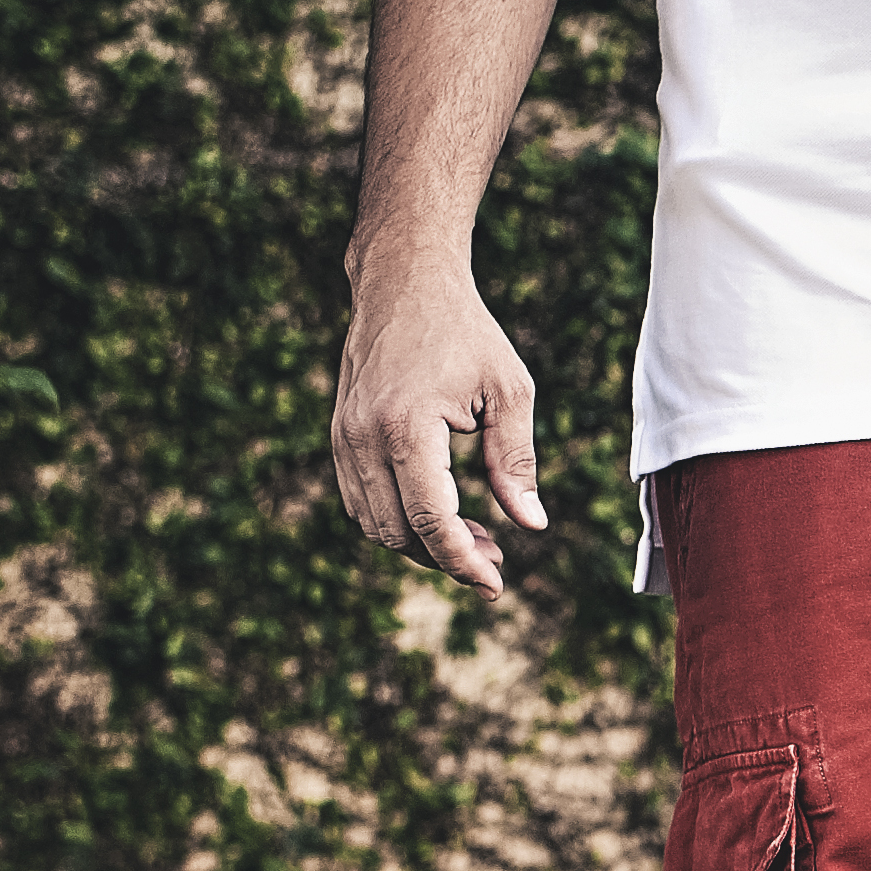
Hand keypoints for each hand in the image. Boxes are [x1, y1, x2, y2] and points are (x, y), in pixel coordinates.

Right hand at [330, 257, 544, 594]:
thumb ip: (517, 461)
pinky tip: (440, 516)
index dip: (463, 561)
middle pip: (399, 533)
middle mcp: (363, 437)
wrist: (402, 283)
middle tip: (496, 559)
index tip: (496, 586)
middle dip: (447, 558)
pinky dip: (397, 522)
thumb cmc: (465, 333)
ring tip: (476, 540)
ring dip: (421, 545)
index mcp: (407, 427)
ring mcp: (343, 438)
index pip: (432, 520)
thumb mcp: (509, 391)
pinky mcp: (339, 436)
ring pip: (375, 525)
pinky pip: (360, 502)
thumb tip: (531, 525)